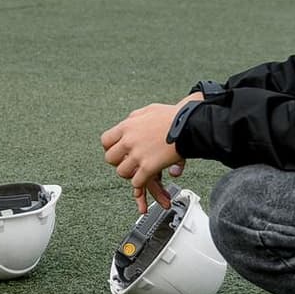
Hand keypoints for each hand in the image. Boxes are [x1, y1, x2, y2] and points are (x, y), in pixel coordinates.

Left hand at [99, 97, 194, 212]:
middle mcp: (129, 140)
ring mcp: (138, 155)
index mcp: (127, 126)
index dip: (110, 148)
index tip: (116, 151)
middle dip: (118, 162)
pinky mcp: (149, 167)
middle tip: (126, 162)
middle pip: (110, 158)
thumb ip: (136, 117)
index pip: (105, 140)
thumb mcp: (149, 110)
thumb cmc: (173, 116)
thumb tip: (131, 121)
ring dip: (130, 173)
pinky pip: (136, 182)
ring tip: (137, 172)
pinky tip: (146, 179)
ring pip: (122, 172)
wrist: (189, 124)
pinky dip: (140, 183)